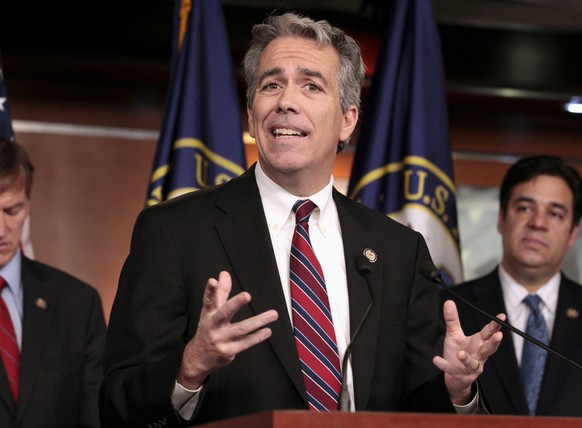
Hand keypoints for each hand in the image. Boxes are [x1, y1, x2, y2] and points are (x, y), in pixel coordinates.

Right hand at [177, 271, 277, 388]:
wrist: (198, 358)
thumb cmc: (208, 329)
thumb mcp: (211, 311)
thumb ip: (220, 292)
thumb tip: (223, 274)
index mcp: (208, 314)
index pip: (209, 300)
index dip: (210, 291)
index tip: (212, 281)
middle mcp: (213, 325)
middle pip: (224, 312)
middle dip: (235, 303)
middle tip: (247, 295)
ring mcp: (220, 339)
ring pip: (241, 329)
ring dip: (258, 321)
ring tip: (273, 314)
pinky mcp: (228, 351)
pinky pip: (245, 343)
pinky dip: (257, 337)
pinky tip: (267, 330)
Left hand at [433, 300, 503, 404]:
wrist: (454, 377)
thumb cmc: (458, 352)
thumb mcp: (454, 335)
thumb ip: (453, 320)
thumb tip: (449, 301)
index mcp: (478, 343)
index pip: (488, 333)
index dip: (496, 325)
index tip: (502, 317)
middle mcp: (478, 356)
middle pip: (488, 349)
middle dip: (494, 343)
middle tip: (499, 336)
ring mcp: (471, 368)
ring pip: (472, 363)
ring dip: (467, 358)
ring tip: (460, 353)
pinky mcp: (461, 376)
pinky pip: (453, 371)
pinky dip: (445, 365)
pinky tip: (437, 359)